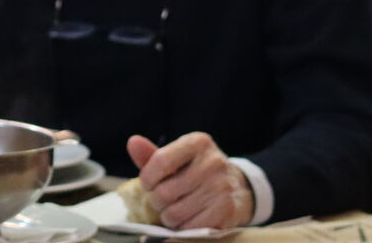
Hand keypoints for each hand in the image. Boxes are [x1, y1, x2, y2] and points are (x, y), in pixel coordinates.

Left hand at [127, 132, 254, 229]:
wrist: (239, 187)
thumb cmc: (197, 171)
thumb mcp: (178, 157)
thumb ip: (152, 154)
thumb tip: (133, 143)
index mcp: (198, 142)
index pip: (161, 160)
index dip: (147, 177)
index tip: (147, 185)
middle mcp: (213, 162)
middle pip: (165, 191)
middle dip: (157, 201)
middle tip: (161, 201)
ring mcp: (222, 187)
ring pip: (176, 213)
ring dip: (168, 218)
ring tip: (173, 212)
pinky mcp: (227, 210)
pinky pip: (191, 228)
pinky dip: (183, 229)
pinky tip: (186, 221)